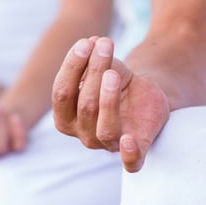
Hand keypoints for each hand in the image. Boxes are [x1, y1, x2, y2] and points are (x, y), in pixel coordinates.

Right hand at [52, 37, 169, 172]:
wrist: (144, 96)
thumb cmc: (116, 82)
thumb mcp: (104, 66)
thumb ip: (94, 57)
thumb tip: (92, 42)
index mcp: (65, 118)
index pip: (61, 94)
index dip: (72, 66)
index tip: (87, 42)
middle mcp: (83, 135)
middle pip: (84, 106)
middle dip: (94, 72)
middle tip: (106, 45)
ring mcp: (108, 145)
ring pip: (104, 127)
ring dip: (108, 98)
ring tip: (114, 72)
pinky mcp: (134, 152)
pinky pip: (131, 162)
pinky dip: (129, 153)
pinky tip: (129, 139)